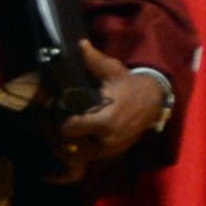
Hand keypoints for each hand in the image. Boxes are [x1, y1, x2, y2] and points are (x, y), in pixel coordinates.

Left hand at [49, 41, 166, 169]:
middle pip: (69, 148)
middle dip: (59, 138)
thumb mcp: (113, 70)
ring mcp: (110, 150)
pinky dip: (77, 156)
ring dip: (67, 148)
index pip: (68, 130)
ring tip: (60, 135)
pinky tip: (69, 150)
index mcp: (104, 120)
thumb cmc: (130, 84)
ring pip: (77, 157)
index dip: (58, 122)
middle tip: (50, 126)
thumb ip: (94, 60)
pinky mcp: (112, 154)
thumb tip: (80, 43)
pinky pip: (87, 161)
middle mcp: (106, 140)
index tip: (54, 114)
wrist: (154, 100)